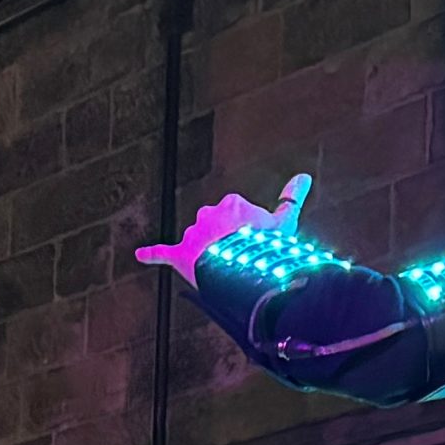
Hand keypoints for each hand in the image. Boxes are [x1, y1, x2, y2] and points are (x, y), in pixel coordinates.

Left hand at [135, 172, 311, 285]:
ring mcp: (193, 234)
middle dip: (227, 242)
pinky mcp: (179, 254)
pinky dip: (152, 254)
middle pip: (218, 227)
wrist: (241, 267)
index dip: (250, 233)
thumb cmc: (264, 245)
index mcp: (231, 203)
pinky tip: (139, 254)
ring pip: (198, 241)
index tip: (256, 246)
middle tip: (241, 259)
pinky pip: (162, 252)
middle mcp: (208, 213)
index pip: (239, 215)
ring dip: (206, 253)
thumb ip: (292, 199)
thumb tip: (305, 176)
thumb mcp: (284, 221)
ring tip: (221, 269)